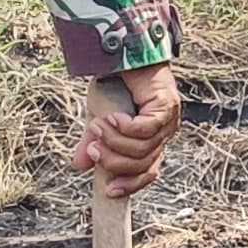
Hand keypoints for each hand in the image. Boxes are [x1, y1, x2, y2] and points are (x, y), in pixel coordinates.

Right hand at [78, 63, 181, 198]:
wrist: (126, 56)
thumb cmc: (117, 86)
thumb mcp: (99, 118)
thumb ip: (92, 141)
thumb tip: (79, 165)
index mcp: (151, 141)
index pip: (146, 172)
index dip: (130, 185)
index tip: (108, 191)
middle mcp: (163, 134)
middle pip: (142, 164)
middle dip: (113, 160)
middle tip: (92, 147)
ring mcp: (168, 121)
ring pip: (142, 148)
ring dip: (115, 141)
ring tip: (98, 126)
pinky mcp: (167, 107)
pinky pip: (146, 129)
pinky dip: (125, 127)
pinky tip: (113, 118)